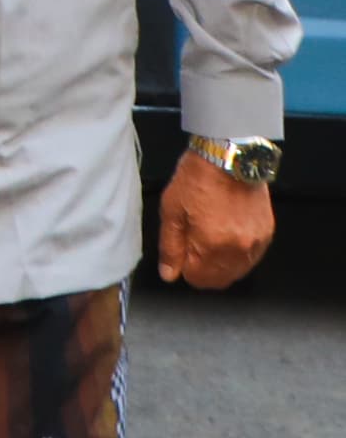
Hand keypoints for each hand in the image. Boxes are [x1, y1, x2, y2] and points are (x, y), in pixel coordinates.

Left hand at [156, 148, 275, 288]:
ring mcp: (257, 242)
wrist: (229, 157)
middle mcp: (240, 249)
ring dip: (221, 263)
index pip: (199, 279)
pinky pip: (251, 257)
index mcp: (213, 245)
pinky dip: (238, 253)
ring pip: (237, 271)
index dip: (185, 269)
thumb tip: (169, 274)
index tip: (181, 254)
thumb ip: (170, 247)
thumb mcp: (171, 211)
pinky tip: (226, 235)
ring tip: (209, 237)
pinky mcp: (267, 232)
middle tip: (193, 246)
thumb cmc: (198, 179)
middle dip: (203, 269)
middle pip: (220, 280)